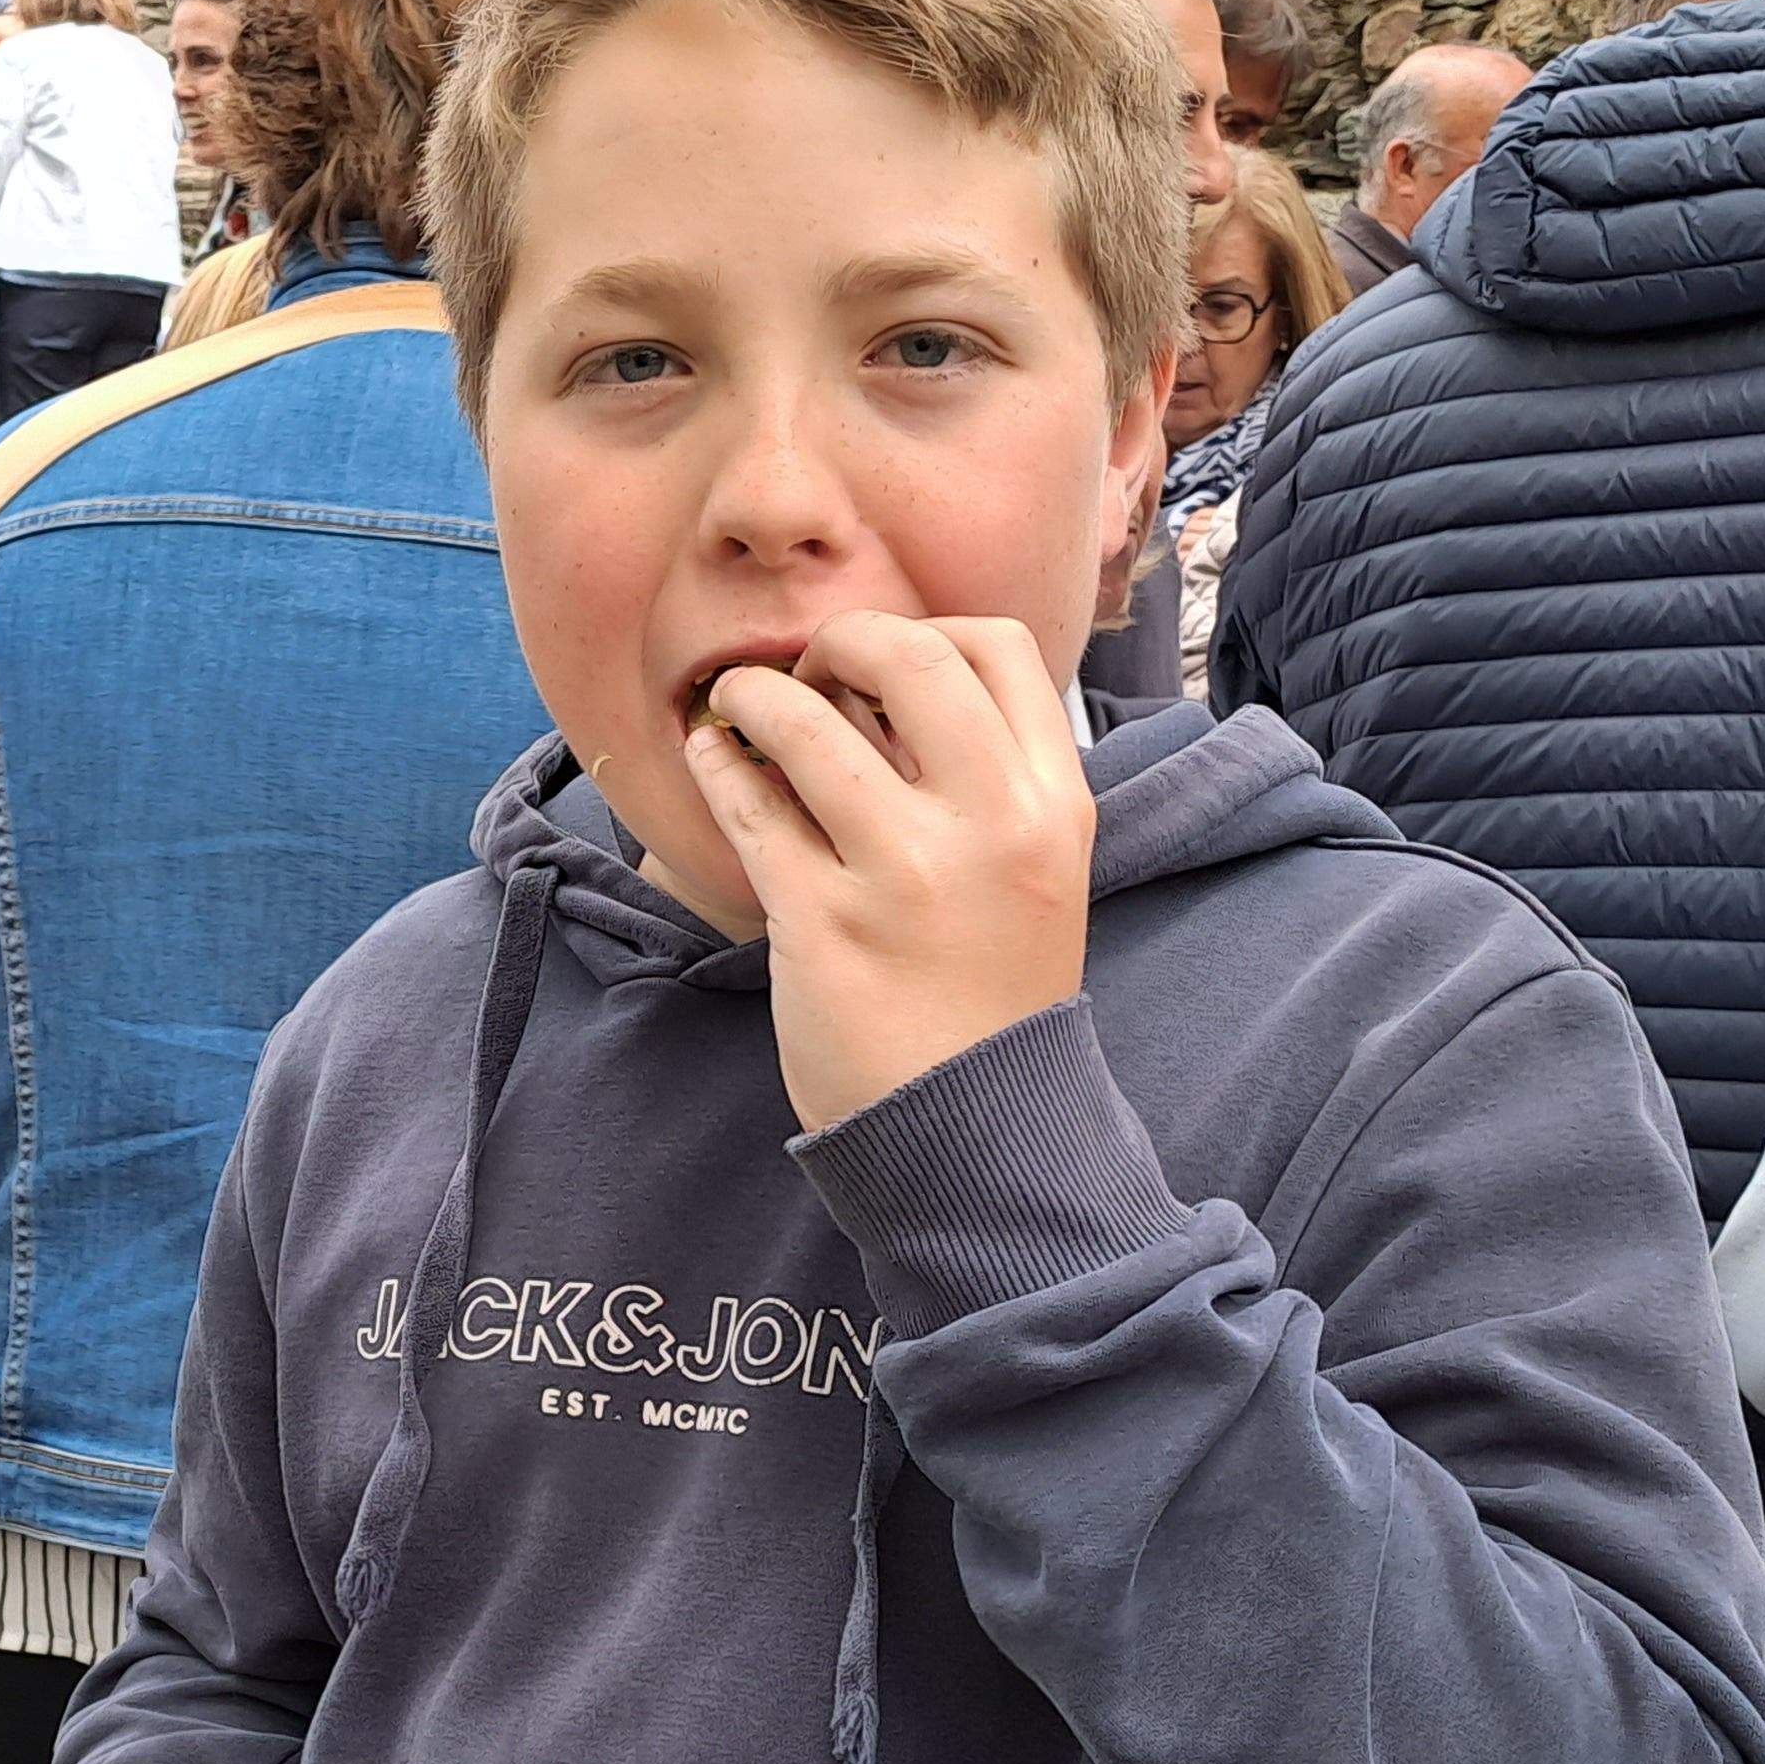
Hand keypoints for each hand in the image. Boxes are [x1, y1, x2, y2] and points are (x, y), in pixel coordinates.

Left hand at [685, 612, 1094, 1133]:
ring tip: (736, 704)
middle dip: (840, 640)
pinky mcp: (822, 922)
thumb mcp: (1037, 874)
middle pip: (908, 655)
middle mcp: (991, 828)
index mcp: (1055, 806)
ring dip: (756, 694)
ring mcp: (904, 875)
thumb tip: (895, 679)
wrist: (973, 1133)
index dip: (925, 629)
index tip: (881, 663)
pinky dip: (717, 763)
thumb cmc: (990, 997)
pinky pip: (750, 805)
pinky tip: (709, 756)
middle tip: (808, 673)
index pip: (996, 647)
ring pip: (808, 722)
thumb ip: (993, 781)